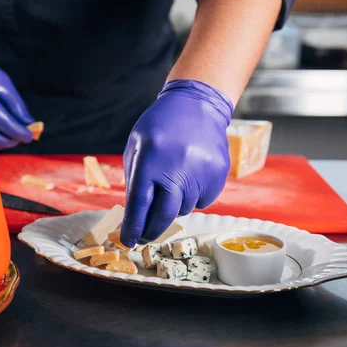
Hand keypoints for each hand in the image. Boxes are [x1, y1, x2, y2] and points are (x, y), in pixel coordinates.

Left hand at [120, 79, 233, 247]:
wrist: (198, 105)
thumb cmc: (160, 126)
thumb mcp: (136, 146)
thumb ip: (134, 179)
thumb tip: (134, 215)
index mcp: (151, 160)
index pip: (140, 204)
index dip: (133, 226)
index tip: (128, 241)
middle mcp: (177, 168)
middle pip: (163, 215)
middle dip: (151, 230)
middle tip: (144, 237)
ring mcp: (201, 173)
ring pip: (183, 209)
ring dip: (173, 205)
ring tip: (172, 182)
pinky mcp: (218, 175)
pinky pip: (202, 201)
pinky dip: (192, 196)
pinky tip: (190, 176)